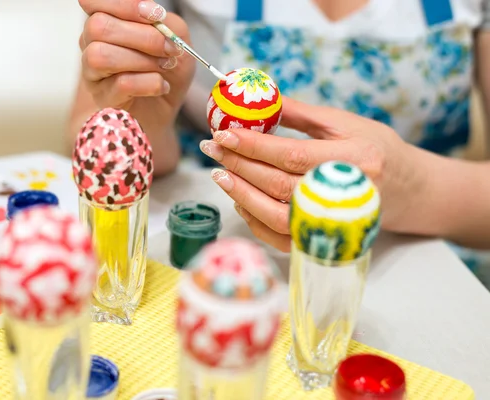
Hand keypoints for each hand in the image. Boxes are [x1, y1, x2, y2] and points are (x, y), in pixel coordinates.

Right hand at [78, 0, 194, 132]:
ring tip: (165, 67)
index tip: (155, 15)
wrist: (166, 108)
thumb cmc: (167, 70)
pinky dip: (149, 83)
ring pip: (101, 55)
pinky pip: (120, 84)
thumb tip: (154, 17)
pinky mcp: (103, 98)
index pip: (93, 1)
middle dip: (143, 36)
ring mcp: (93, 72)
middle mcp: (91, 43)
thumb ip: (167, 23)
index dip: (124, 4)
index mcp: (107, 21)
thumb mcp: (177, 40)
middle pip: (98, 26)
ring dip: (142, 60)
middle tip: (169, 49)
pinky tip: (161, 86)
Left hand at [200, 97, 424, 251]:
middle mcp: (345, 196)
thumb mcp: (345, 123)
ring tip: (219, 173)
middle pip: (279, 185)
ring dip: (241, 195)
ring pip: (276, 216)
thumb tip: (258, 98)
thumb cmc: (376, 150)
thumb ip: (300, 114)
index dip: (253, 145)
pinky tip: (239, 200)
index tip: (223, 133)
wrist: (409, 191)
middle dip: (239, 165)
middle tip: (211, 148)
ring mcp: (335, 225)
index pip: (292, 155)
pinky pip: (282, 239)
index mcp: (355, 160)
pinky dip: (255, 221)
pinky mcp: (326, 242)